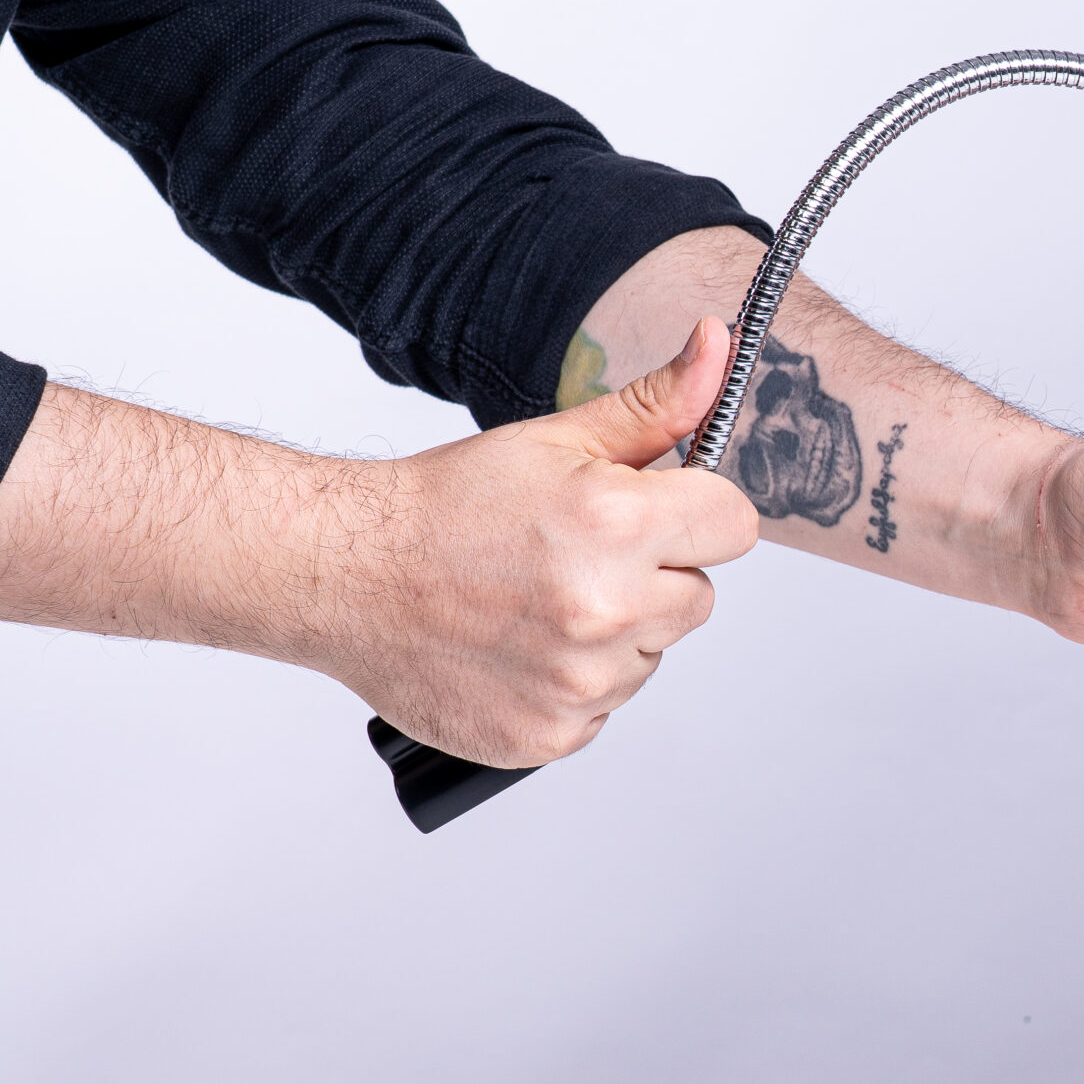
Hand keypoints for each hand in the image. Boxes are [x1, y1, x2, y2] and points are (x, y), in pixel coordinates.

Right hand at [328, 317, 758, 765]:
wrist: (347, 576)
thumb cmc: (446, 506)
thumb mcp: (557, 440)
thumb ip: (655, 406)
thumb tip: (717, 348)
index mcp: (616, 523)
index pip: (735, 526)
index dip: (697, 513)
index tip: (655, 512)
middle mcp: (607, 609)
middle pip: (698, 596)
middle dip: (654, 574)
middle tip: (576, 556)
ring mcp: (580, 682)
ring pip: (652, 654)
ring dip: (615, 633)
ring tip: (539, 602)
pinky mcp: (552, 735)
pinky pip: (605, 707)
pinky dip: (572, 682)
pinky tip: (520, 647)